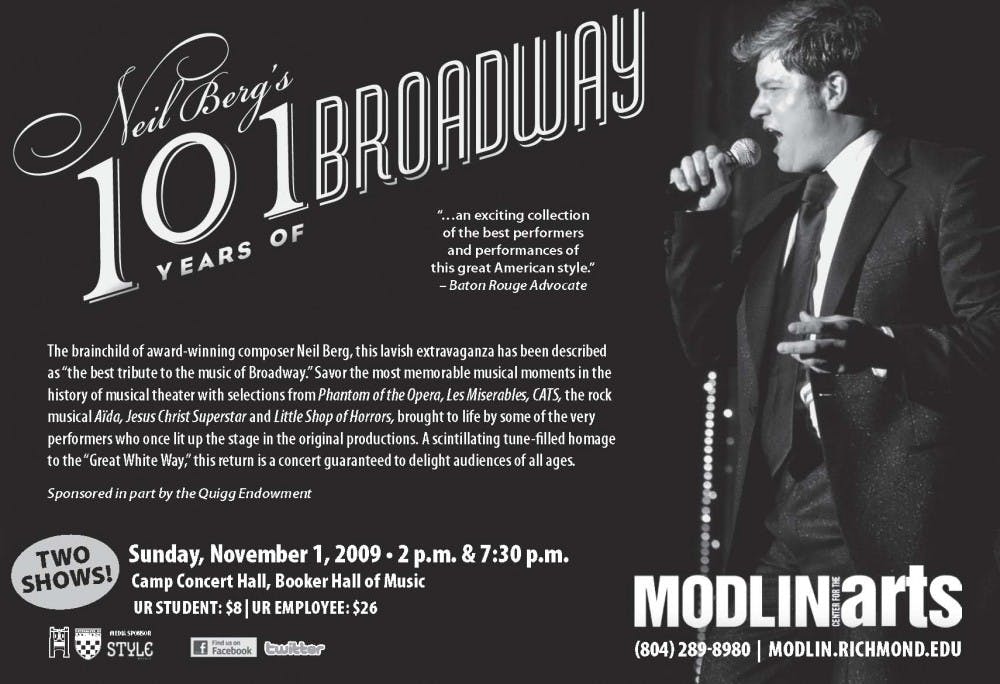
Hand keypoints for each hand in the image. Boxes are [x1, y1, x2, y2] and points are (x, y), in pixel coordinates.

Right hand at [668, 145, 732, 210]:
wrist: (697, 217)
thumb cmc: (712, 203)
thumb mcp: (723, 190)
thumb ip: (722, 173)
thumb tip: (719, 156)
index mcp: (713, 166)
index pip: (711, 150)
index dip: (711, 154)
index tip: (713, 163)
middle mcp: (700, 165)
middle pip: (698, 153)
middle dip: (702, 168)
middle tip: (705, 182)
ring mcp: (687, 171)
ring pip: (686, 160)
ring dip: (691, 175)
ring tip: (695, 189)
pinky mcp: (676, 178)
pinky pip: (675, 171)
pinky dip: (680, 180)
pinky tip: (685, 189)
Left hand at [776, 312, 895, 373]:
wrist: (881, 349)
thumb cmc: (857, 330)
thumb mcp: (842, 320)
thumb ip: (821, 320)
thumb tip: (801, 314)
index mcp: (845, 327)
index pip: (821, 327)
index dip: (804, 328)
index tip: (790, 328)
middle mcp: (845, 343)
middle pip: (816, 347)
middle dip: (796, 347)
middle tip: (780, 347)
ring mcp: (845, 358)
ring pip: (818, 361)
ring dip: (801, 357)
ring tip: (791, 353)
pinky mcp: (844, 369)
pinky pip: (823, 369)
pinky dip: (811, 364)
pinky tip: (804, 360)